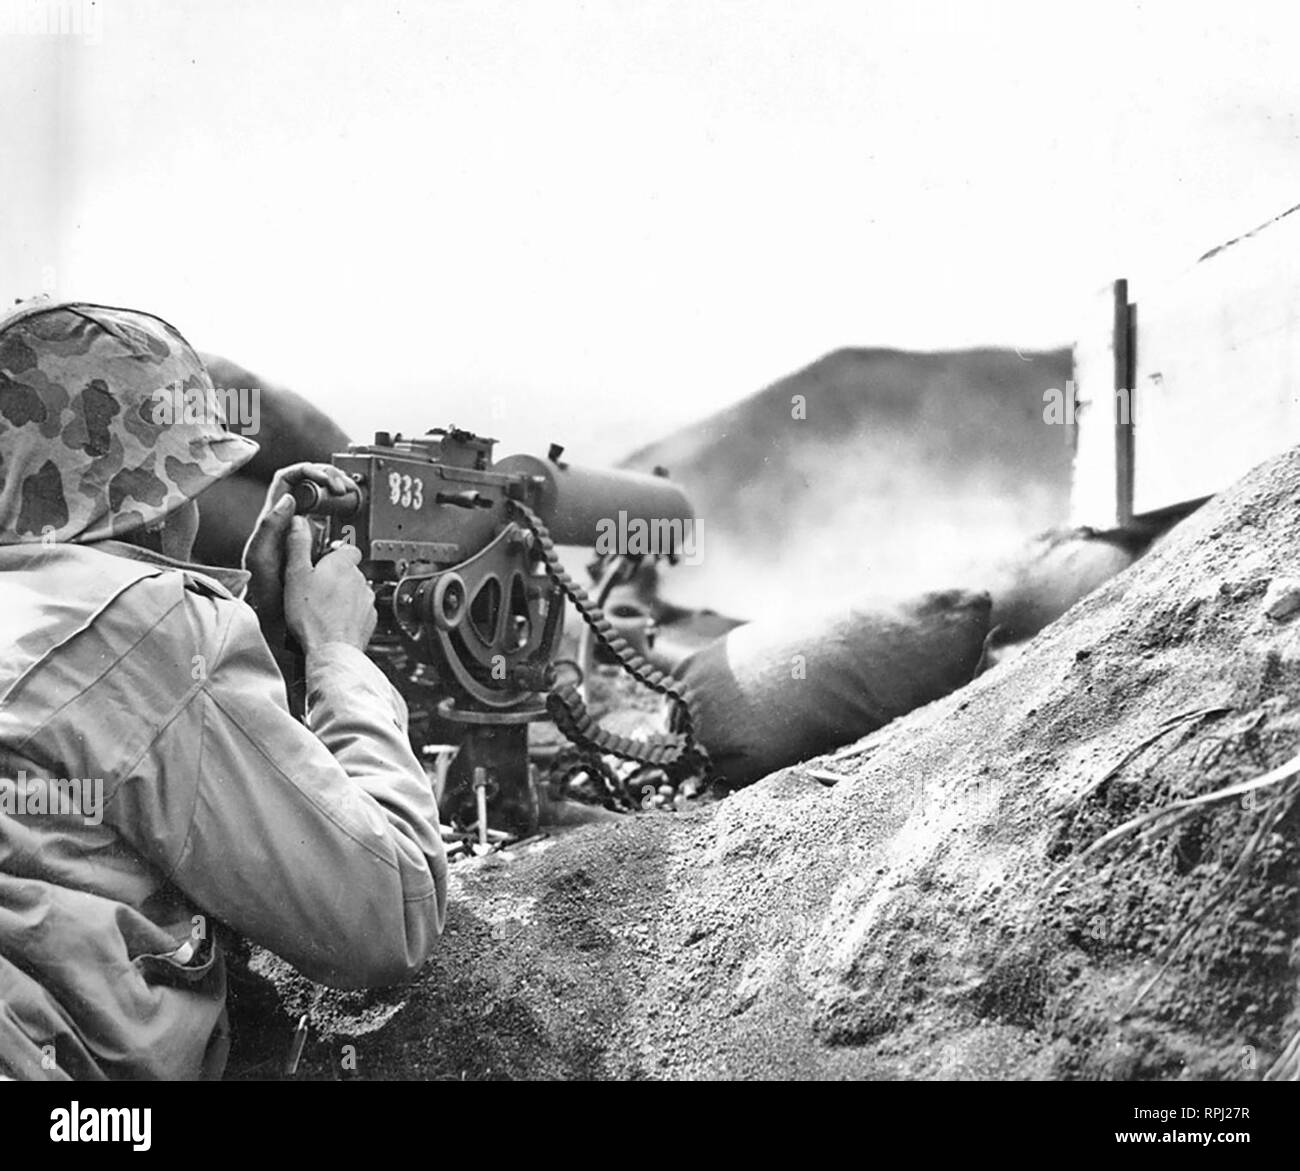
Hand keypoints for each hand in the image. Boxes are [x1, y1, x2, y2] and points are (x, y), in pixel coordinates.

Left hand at [242, 462, 355, 624]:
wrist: (275, 612)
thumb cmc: (264, 588)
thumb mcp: (260, 556)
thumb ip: (270, 526)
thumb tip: (288, 499)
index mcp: (275, 516)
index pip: (288, 478)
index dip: (307, 471)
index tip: (326, 481)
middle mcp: (290, 518)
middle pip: (309, 481)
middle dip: (329, 477)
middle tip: (344, 488)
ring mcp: (304, 528)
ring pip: (322, 496)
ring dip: (338, 490)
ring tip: (351, 494)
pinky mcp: (318, 541)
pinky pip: (332, 517)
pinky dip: (344, 509)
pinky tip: (351, 512)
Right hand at [283, 517, 376, 652]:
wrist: (330, 648)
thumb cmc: (312, 616)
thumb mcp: (296, 574)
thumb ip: (298, 545)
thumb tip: (298, 522)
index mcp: (343, 563)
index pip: (347, 548)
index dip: (334, 553)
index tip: (322, 560)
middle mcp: (360, 579)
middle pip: (350, 570)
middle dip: (336, 576)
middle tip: (316, 588)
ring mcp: (367, 600)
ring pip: (356, 591)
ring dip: (343, 596)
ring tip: (322, 607)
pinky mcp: (370, 619)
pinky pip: (360, 611)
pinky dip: (349, 614)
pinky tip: (333, 621)